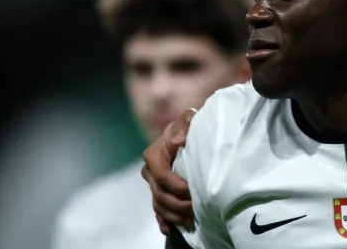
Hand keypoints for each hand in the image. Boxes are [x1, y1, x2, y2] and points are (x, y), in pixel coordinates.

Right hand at [141, 108, 196, 233]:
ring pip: (160, 205)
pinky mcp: (160, 192)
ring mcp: (153, 184)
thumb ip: (184, 123)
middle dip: (178, 204)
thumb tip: (178, 140)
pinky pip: (159, 211)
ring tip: (192, 221)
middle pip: (160, 194)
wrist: (188, 133)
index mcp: (154, 154)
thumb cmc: (189, 125)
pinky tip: (171, 229)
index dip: (175, 185)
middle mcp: (150, 171)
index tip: (192, 190)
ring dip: (174, 215)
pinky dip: (165, 221)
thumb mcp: (188, 117)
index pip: (161, 175)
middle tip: (196, 210)